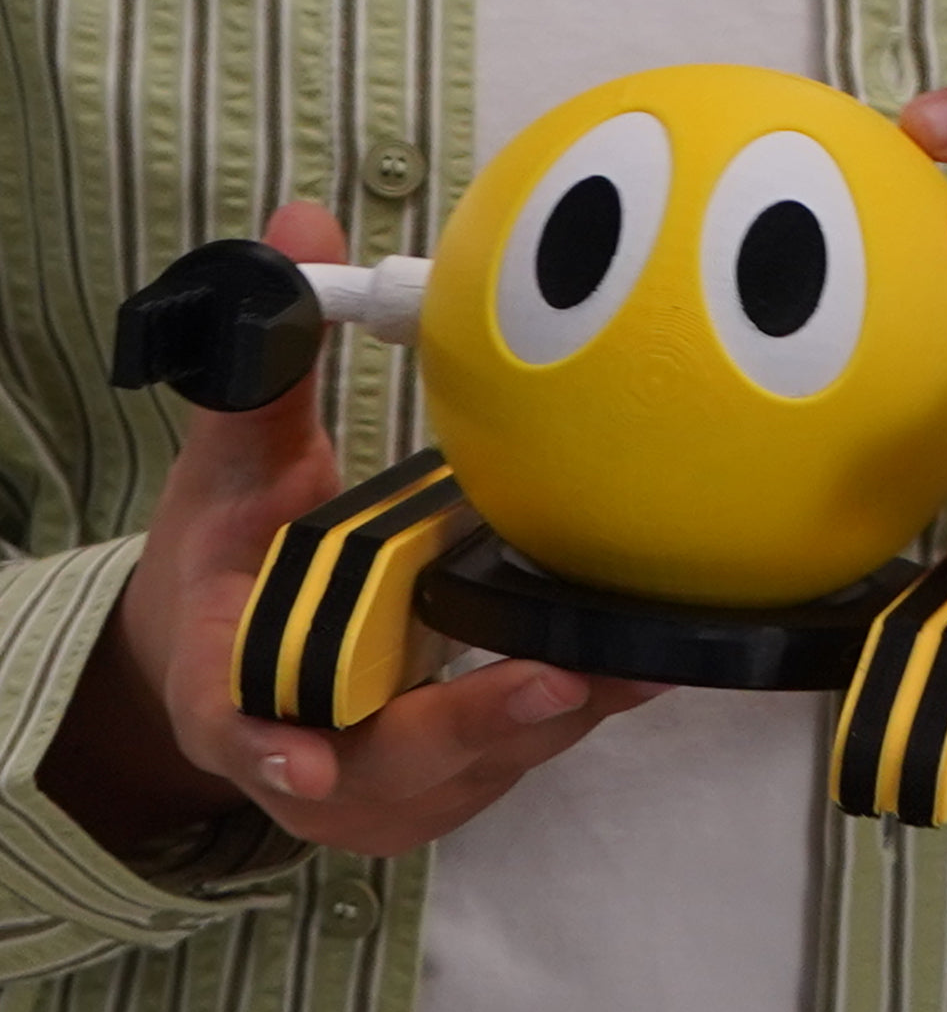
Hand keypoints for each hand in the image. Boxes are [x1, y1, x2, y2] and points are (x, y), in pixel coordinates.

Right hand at [39, 202, 661, 857]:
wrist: (237, 657)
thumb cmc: (231, 563)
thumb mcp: (233, 473)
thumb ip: (267, 368)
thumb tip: (305, 229)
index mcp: (232, 685)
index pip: (234, 723)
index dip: (264, 749)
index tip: (306, 764)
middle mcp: (312, 754)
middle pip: (390, 763)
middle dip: (476, 728)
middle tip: (558, 679)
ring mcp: (390, 782)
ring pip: (477, 768)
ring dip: (555, 723)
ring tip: (637, 667)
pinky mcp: (455, 775)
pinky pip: (521, 754)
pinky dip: (582, 711)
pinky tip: (649, 666)